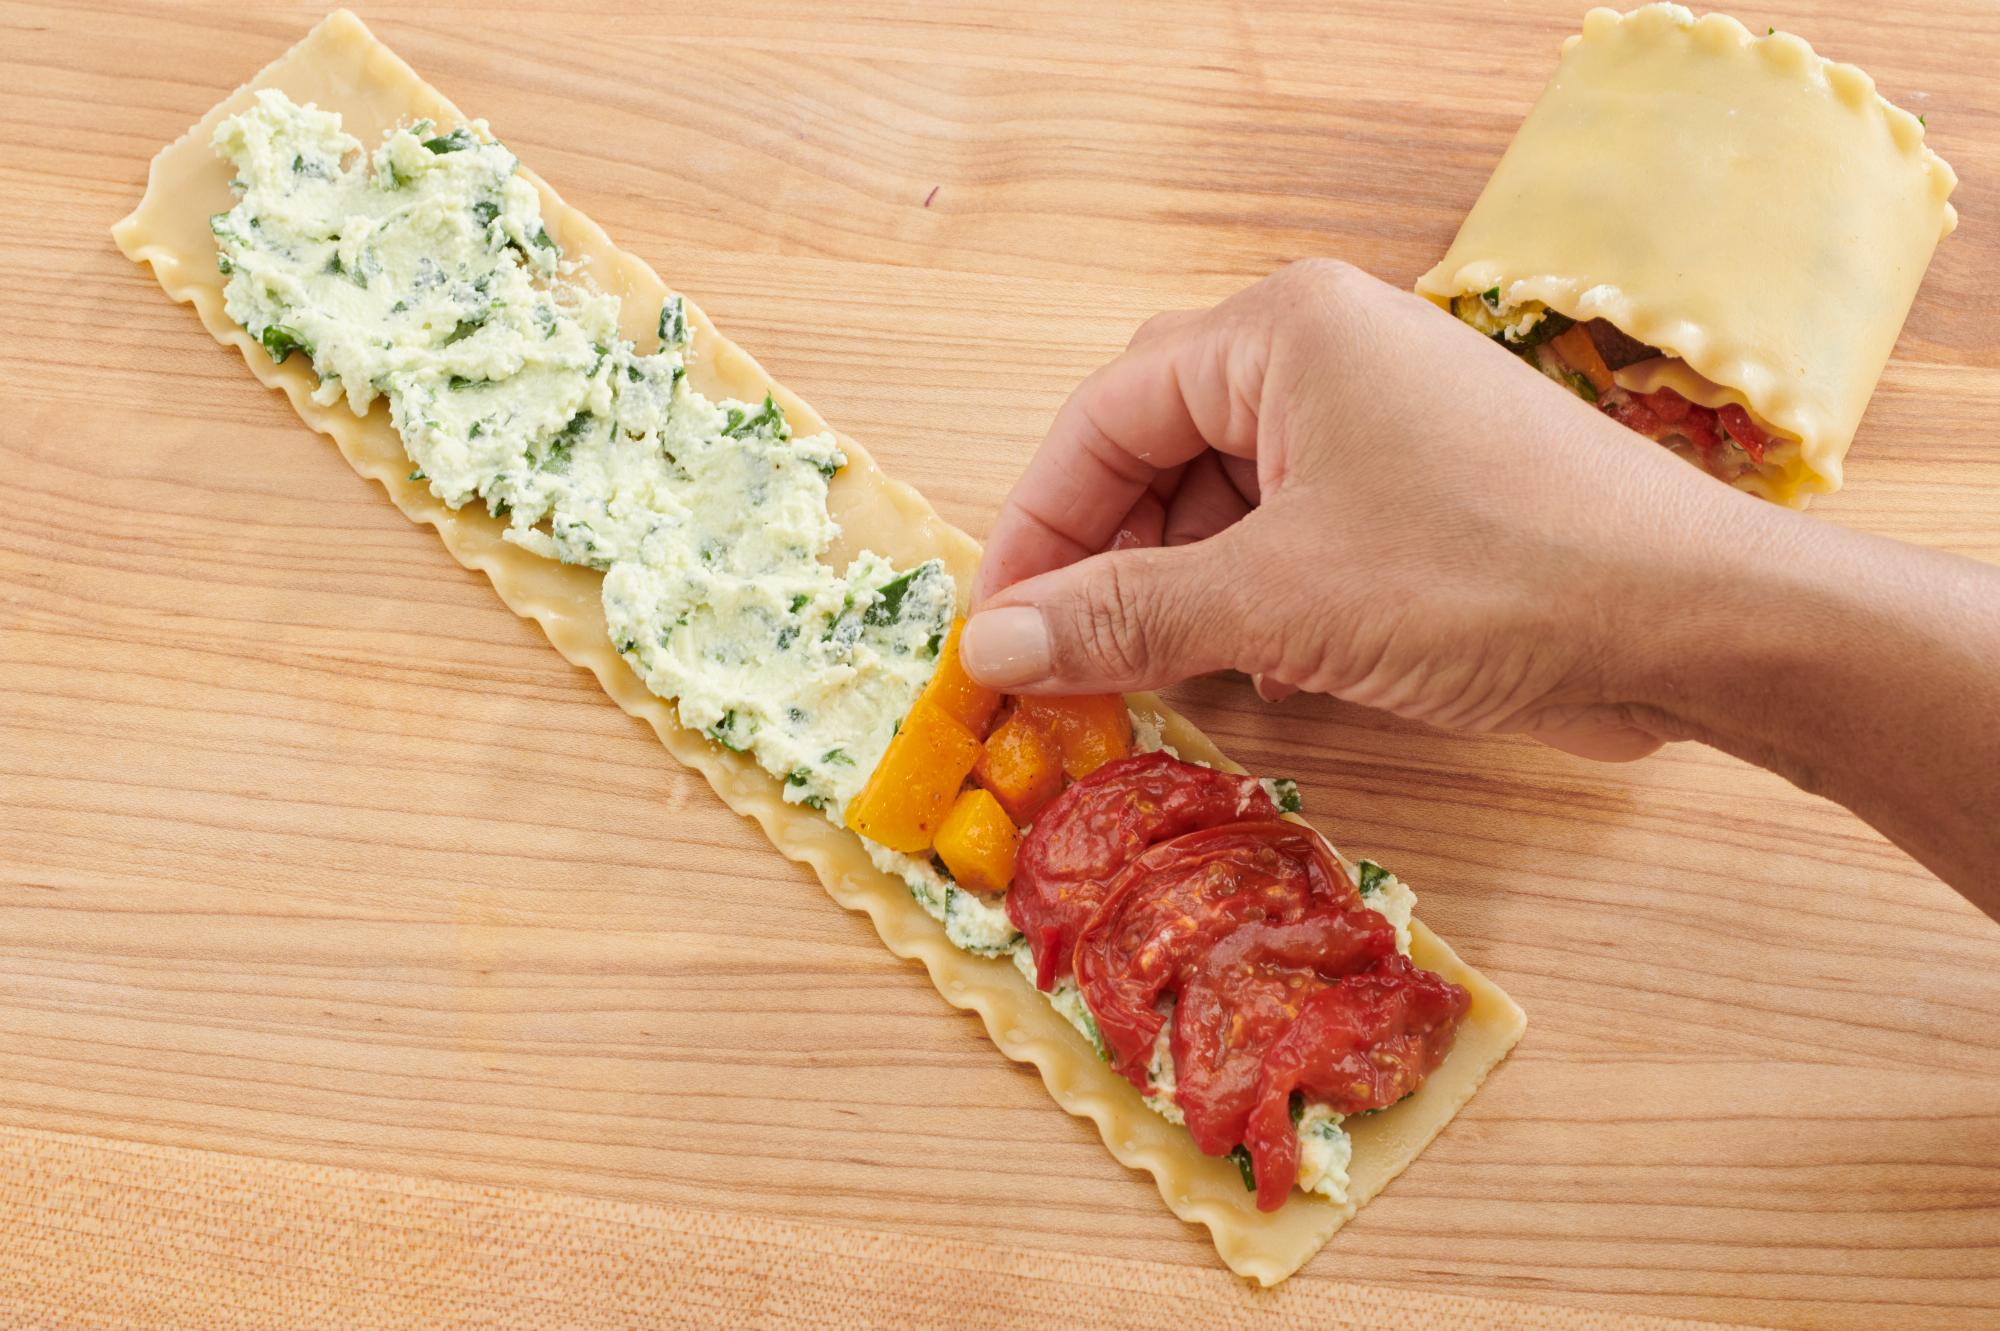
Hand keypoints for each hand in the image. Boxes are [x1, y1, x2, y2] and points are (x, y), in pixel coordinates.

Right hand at [964, 259, 1746, 760]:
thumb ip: (1126, 615)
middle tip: (1054, 663)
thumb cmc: (1494, 577)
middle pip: (1156, 454)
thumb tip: (993, 646)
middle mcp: (1322, 360)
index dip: (1038, 524)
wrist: (1696, 626)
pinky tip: (1233, 674)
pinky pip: (1286, 541)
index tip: (994, 628)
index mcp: (1284, 333)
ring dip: (1171, 595)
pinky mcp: (1411, 501)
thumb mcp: (1282, 600)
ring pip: (1219, 506)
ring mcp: (1373, 430)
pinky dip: (1244, 607)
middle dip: (1102, 561)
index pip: (1107, 415)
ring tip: (1134, 681)